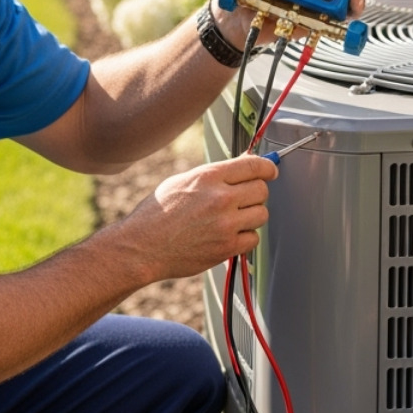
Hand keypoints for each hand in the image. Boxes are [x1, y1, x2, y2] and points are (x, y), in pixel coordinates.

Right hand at [118, 154, 277, 281]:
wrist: (142, 246)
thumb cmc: (157, 214)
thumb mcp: (181, 181)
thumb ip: (214, 174)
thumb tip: (243, 165)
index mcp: (208, 177)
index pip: (253, 165)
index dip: (267, 167)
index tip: (270, 171)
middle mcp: (220, 198)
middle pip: (262, 190)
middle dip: (256, 193)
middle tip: (243, 200)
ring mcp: (225, 224)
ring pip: (261, 214)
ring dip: (251, 216)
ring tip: (232, 220)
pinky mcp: (227, 247)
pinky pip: (253, 239)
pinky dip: (244, 238)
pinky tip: (228, 236)